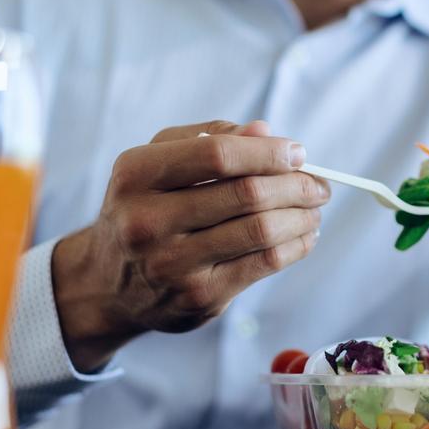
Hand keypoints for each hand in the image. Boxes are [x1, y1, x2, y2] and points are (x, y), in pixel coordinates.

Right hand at [52, 120, 329, 370]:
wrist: (108, 283)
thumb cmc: (145, 208)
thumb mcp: (158, 163)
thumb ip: (208, 138)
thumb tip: (266, 132)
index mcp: (136, 174)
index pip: (217, 154)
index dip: (267, 152)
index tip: (299, 153)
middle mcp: (148, 220)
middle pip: (246, 194)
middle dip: (296, 185)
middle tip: (320, 184)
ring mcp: (173, 263)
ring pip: (261, 231)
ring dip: (302, 216)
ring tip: (315, 208)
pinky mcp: (199, 297)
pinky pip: (264, 264)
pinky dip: (296, 246)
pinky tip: (305, 235)